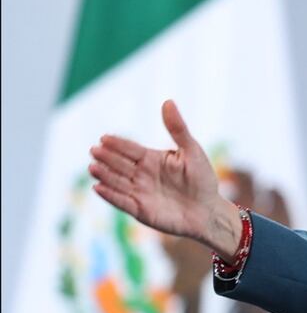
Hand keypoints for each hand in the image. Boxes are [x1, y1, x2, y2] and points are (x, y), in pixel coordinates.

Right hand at [89, 100, 241, 257]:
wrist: (208, 211)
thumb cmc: (201, 179)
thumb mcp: (192, 151)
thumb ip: (177, 128)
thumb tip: (168, 101)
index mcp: (151, 159)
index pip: (130, 149)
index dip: (118, 144)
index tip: (104, 138)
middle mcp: (141, 175)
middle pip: (120, 164)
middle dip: (107, 158)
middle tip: (95, 150)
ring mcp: (139, 192)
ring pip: (117, 182)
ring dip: (104, 175)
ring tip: (92, 167)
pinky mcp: (140, 210)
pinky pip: (122, 202)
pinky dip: (110, 196)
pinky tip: (98, 188)